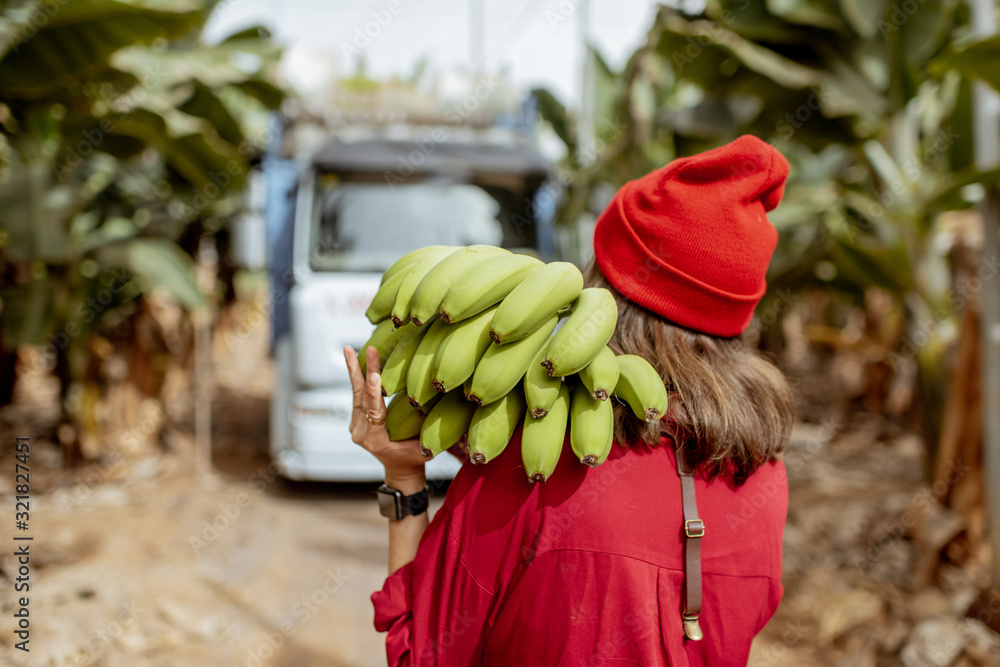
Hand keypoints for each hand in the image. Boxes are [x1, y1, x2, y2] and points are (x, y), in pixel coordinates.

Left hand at [344, 345, 425, 490]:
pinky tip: (357, 359)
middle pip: (361, 398)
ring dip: (355, 370)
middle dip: (364, 372)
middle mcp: (360, 433)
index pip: (375, 413)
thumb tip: (441, 407)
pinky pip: (357, 395)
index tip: (375, 375)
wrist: (400, 470)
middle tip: (367, 349)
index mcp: (376, 441)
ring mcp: (356, 425)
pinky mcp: (356, 418)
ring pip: (355, 394)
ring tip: (349, 349)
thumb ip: (426, 432)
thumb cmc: (416, 458)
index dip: (374, 394)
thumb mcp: (424, 449)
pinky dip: (358, 377)